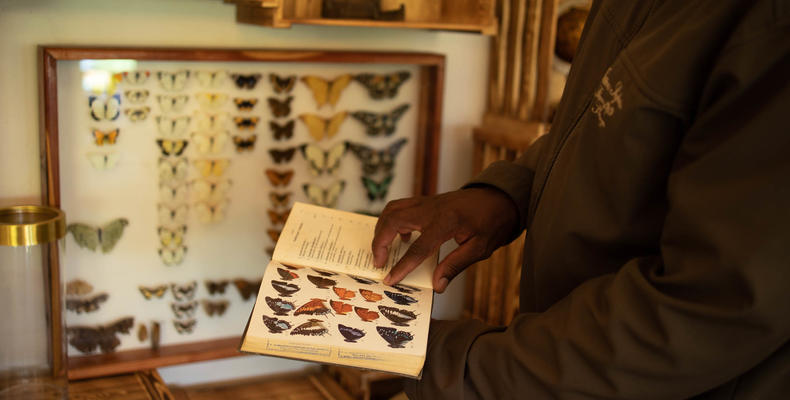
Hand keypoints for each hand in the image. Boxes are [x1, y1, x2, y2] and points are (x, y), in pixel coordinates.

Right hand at [372, 187, 518, 292]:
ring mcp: (426, 201)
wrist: (499, 198)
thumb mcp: (479, 248)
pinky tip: (402, 237)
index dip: (402, 266)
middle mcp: (431, 209)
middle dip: (380, 243)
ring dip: (381, 229)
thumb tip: (437, 286)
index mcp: (446, 222)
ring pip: (392, 210)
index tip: (390, 280)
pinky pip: (400, 207)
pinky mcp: (426, 200)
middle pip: (393, 221)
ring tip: (383, 250)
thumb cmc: (492, 222)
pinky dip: (391, 220)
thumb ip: (455, 265)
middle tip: (379, 263)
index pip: (418, 248)